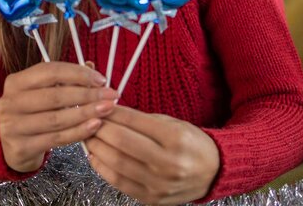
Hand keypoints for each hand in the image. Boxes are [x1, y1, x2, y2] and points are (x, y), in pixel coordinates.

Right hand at [0, 61, 117, 172]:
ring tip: (107, 109)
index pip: (50, 71)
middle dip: (87, 94)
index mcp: (15, 82)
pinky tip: (95, 125)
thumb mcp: (42, 92)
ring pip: (57, 118)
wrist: (10, 146)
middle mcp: (10, 102)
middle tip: (111, 96)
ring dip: (86, 113)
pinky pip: (56, 138)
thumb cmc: (33, 113)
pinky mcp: (21, 147)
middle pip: (55, 96)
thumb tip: (92, 66)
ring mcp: (13, 126)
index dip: (78, 73)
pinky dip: (79, 132)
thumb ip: (64, 79)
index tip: (101, 80)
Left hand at [86, 106, 219, 204]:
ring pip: (116, 163)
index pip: (135, 122)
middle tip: (89, 120)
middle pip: (122, 142)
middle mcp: (167, 163)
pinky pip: (119, 182)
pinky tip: (96, 156)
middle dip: (100, 129)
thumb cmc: (191, 143)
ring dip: (97, 148)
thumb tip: (110, 113)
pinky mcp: (151, 199)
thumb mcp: (174, 124)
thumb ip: (143, 121)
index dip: (113, 112)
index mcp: (175, 138)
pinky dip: (102, 168)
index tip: (99, 105)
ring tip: (89, 137)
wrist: (213, 172)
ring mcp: (159, 184)